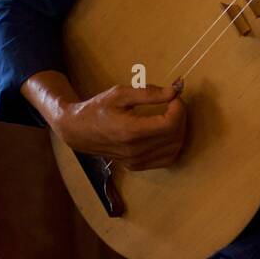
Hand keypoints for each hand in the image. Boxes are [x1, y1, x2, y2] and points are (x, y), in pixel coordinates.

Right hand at [56, 81, 186, 170]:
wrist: (78, 131)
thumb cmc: (98, 109)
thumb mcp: (120, 93)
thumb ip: (148, 93)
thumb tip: (173, 92)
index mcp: (130, 131)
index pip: (170, 124)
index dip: (179, 108)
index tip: (174, 96)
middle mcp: (135, 150)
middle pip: (175, 136)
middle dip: (181, 116)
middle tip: (173, 103)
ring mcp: (136, 161)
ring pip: (174, 149)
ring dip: (179, 131)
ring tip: (170, 115)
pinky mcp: (136, 166)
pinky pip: (166, 159)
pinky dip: (173, 145)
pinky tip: (166, 131)